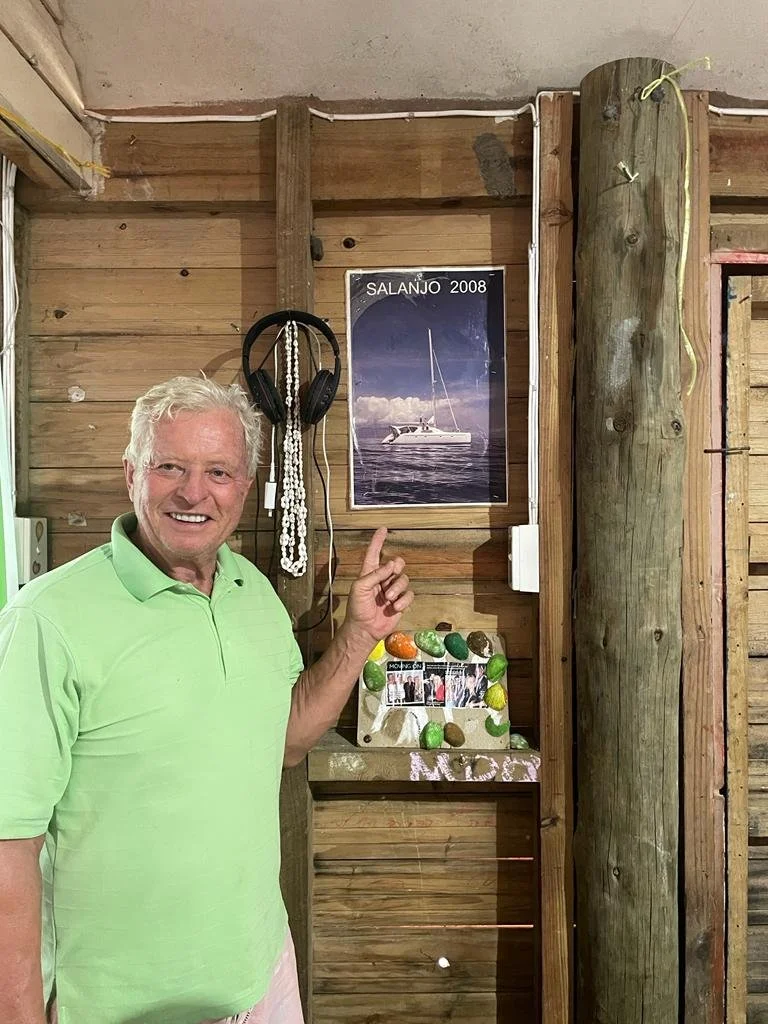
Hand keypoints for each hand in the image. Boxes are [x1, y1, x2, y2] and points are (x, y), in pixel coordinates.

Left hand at [342, 527, 413, 644]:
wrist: (364, 629)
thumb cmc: (357, 609)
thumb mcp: (360, 587)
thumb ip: (375, 574)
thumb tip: (390, 565)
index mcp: (369, 573)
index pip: (374, 553)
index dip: (378, 541)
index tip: (383, 530)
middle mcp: (381, 580)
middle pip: (396, 564)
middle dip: (396, 567)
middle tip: (392, 572)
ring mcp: (392, 591)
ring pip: (404, 579)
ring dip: (397, 588)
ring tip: (388, 598)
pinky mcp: (400, 602)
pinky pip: (409, 595)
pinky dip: (403, 600)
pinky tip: (395, 607)